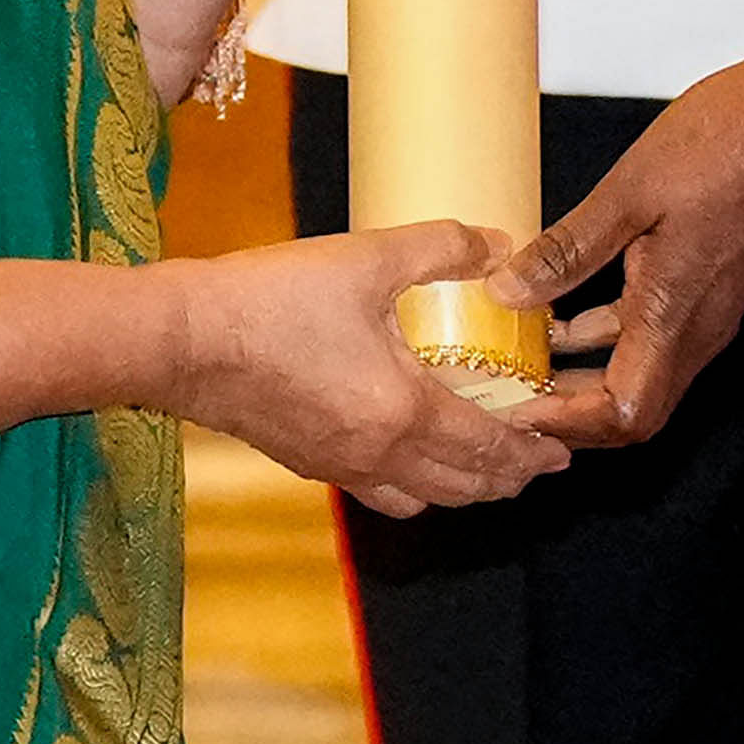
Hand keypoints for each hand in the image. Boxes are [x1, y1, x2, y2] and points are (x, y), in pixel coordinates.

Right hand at [178, 223, 571, 516]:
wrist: (180, 342)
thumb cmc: (267, 301)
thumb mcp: (364, 258)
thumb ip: (440, 248)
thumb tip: (497, 244)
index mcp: (403, 412)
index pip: (491, 448)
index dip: (534, 450)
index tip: (564, 446)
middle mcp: (378, 455)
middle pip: (466, 487)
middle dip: (511, 475)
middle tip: (539, 457)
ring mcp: (340, 467)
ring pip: (425, 498)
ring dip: (467, 486)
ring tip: (487, 461)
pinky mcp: (309, 464)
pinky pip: (382, 494)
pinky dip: (416, 487)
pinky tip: (414, 458)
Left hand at [486, 37, 743, 449]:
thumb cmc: (737, 142)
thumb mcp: (630, 191)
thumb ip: (569, 249)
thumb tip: (511, 291)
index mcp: (676, 316)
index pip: (624, 416)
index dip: (568, 425)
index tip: (518, 410)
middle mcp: (700, 328)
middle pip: (633, 409)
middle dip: (569, 410)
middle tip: (510, 390)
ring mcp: (710, 308)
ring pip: (641, 371)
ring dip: (584, 373)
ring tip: (525, 351)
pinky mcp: (713, 284)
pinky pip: (653, 333)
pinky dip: (605, 333)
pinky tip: (568, 305)